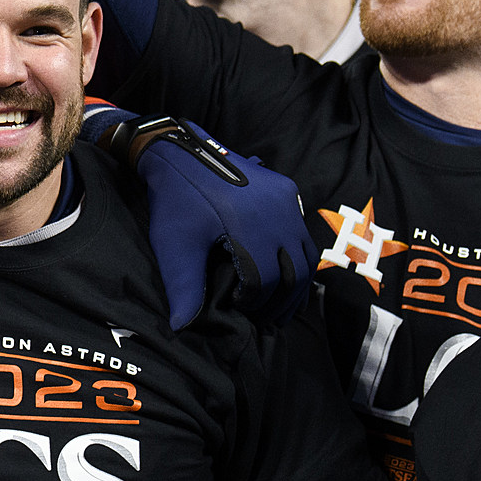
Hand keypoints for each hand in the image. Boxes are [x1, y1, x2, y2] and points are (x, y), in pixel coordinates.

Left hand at [93, 106, 312, 328]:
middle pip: (294, 273)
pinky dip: (297, 258)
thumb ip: (184, 286)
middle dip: (280, 302)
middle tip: (266, 322)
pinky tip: (285, 273)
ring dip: (296, 284)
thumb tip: (182, 327)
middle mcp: (278, 215)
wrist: (180, 152)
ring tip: (280, 306)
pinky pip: (301, 231)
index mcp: (252, 229)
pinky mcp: (286, 190)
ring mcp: (286, 201)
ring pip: (305, 255)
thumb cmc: (175, 201)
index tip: (240, 312)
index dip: (255, 304)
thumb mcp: (175, 245)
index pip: (266, 282)